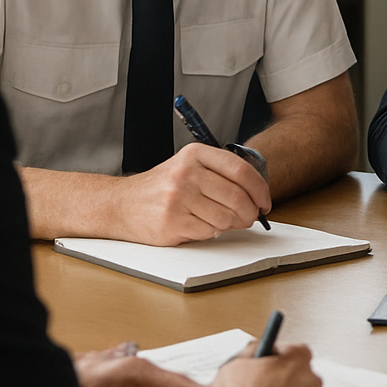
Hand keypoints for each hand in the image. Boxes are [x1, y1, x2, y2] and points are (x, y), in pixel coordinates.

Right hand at [111, 141, 272, 245]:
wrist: (121, 204)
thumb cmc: (161, 187)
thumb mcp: (188, 167)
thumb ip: (219, 174)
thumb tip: (256, 195)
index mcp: (195, 154)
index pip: (241, 170)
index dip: (260, 189)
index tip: (265, 201)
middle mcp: (186, 173)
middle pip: (238, 196)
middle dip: (249, 212)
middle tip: (249, 217)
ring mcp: (178, 198)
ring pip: (226, 217)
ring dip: (231, 224)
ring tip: (223, 221)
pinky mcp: (172, 221)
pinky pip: (209, 232)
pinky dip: (211, 232)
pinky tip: (201, 225)